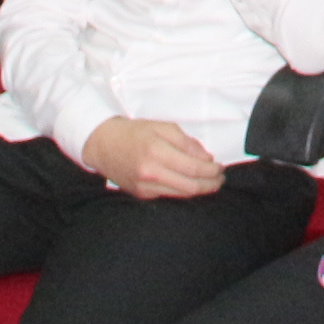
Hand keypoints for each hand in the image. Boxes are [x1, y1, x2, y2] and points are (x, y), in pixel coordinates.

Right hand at [82, 116, 226, 198]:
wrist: (103, 145)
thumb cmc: (134, 133)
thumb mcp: (162, 127)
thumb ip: (186, 142)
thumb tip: (205, 158)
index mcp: (156, 152)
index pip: (193, 168)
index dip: (211, 170)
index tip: (220, 167)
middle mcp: (150, 173)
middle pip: (190, 186)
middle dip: (211, 184)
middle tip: (220, 178)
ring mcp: (145, 187)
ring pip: (181, 195)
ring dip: (200, 190)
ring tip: (210, 183)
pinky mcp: (141, 195)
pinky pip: (169, 196)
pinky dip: (183, 191)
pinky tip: (191, 184)